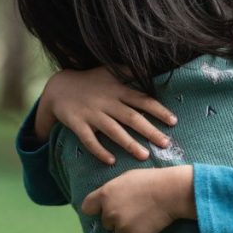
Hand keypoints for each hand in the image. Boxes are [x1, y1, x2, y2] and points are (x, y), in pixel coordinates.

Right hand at [36, 68, 177, 164]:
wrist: (59, 86)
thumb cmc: (91, 81)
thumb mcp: (110, 72)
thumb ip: (130, 73)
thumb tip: (153, 71)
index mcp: (118, 90)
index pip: (142, 100)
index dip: (158, 110)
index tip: (173, 121)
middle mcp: (107, 102)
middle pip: (131, 118)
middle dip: (150, 131)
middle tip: (165, 144)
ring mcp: (91, 114)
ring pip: (113, 131)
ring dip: (129, 144)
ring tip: (145, 155)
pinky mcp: (77, 124)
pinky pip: (89, 139)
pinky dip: (99, 150)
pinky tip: (111, 161)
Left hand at [81, 166, 195, 232]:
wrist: (171, 191)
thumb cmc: (151, 179)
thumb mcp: (127, 178)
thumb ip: (113, 190)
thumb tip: (108, 199)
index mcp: (106, 195)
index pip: (87, 207)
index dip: (96, 208)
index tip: (103, 208)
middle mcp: (110, 213)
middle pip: (105, 223)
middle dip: (116, 219)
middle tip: (132, 211)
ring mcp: (122, 226)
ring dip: (128, 228)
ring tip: (143, 217)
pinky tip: (151, 222)